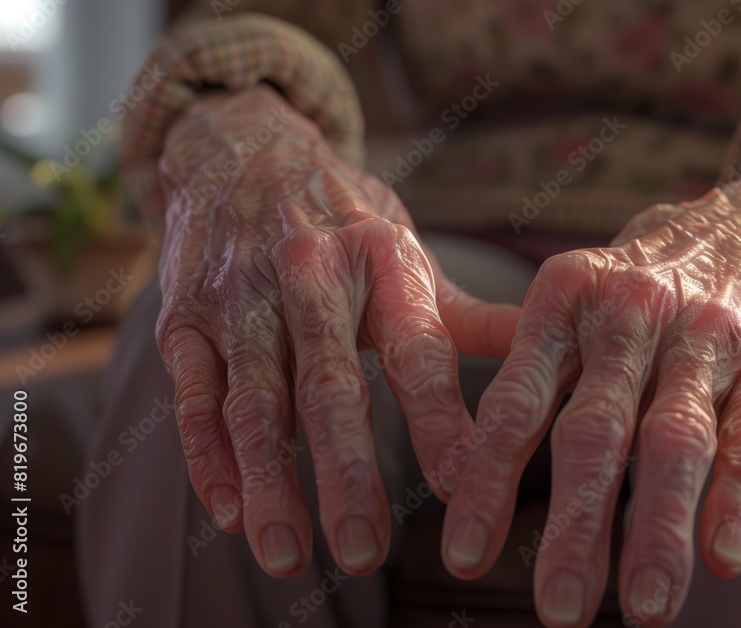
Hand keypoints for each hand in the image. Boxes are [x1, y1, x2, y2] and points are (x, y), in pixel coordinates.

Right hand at [155, 85, 518, 576]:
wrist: (241, 152)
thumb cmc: (343, 220)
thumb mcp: (406, 251)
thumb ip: (467, 316)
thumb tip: (553, 358)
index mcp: (383, 263)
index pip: (419, 353)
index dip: (441, 422)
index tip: (464, 488)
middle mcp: (311, 277)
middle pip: (331, 388)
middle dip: (347, 474)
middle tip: (365, 552)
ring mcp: (242, 298)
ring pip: (255, 402)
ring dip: (272, 482)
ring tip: (289, 555)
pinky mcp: (186, 318)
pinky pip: (194, 395)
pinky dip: (207, 458)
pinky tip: (228, 513)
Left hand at [441, 150, 740, 624]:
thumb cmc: (654, 273)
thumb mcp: (585, 290)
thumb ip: (542, 364)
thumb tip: (478, 467)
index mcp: (566, 298)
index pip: (516, 402)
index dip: (488, 482)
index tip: (463, 557)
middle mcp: (630, 314)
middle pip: (595, 434)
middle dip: (574, 528)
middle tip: (556, 608)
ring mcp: (705, 336)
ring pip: (674, 443)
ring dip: (658, 531)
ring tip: (647, 609)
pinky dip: (740, 497)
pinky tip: (725, 556)